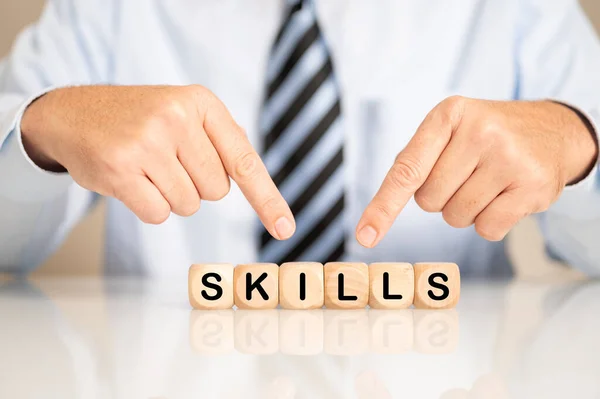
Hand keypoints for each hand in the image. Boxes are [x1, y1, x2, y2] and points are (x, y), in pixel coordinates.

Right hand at [21, 85, 294, 238]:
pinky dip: (149, 206)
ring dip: (171, 196)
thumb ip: (221, 139)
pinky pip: (159, 214)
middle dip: (196, 185)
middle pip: (217, 191)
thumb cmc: (139, 118)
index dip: (267, 199)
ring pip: (188, 205)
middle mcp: (176, 118)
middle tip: (167, 160)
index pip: (244, 161)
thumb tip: (253, 180)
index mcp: (200, 102)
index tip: (285, 229)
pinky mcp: (120, 170)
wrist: (74, 113)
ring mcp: (147, 143)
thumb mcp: (183, 110)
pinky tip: (131, 180)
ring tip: (147, 167)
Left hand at [356, 97, 597, 245]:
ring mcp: (509, 159)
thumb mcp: (450, 128)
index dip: (383, 206)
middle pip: (428, 201)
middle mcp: (480, 132)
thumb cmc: (487, 136)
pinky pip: (487, 230)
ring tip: (488, 181)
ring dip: (465, 210)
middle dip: (441, 196)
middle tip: (466, 173)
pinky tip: (506, 195)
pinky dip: (490, 222)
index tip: (365, 236)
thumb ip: (415, 158)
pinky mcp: (534, 186)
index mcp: (448, 115)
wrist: (552, 131)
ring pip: (456, 218)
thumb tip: (380, 211)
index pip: (407, 170)